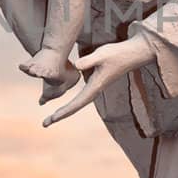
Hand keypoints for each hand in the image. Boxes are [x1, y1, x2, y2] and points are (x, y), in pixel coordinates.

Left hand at [41, 34, 155, 127]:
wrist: (133, 53)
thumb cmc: (118, 53)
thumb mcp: (102, 54)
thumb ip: (88, 60)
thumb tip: (75, 66)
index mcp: (95, 86)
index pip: (76, 103)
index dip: (63, 112)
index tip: (51, 119)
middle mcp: (95, 89)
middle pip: (75, 107)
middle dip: (60, 115)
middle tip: (44, 124)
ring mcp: (96, 87)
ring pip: (77, 103)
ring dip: (65, 111)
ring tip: (51, 118)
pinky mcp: (96, 82)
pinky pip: (81, 96)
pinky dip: (71, 103)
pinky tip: (65, 105)